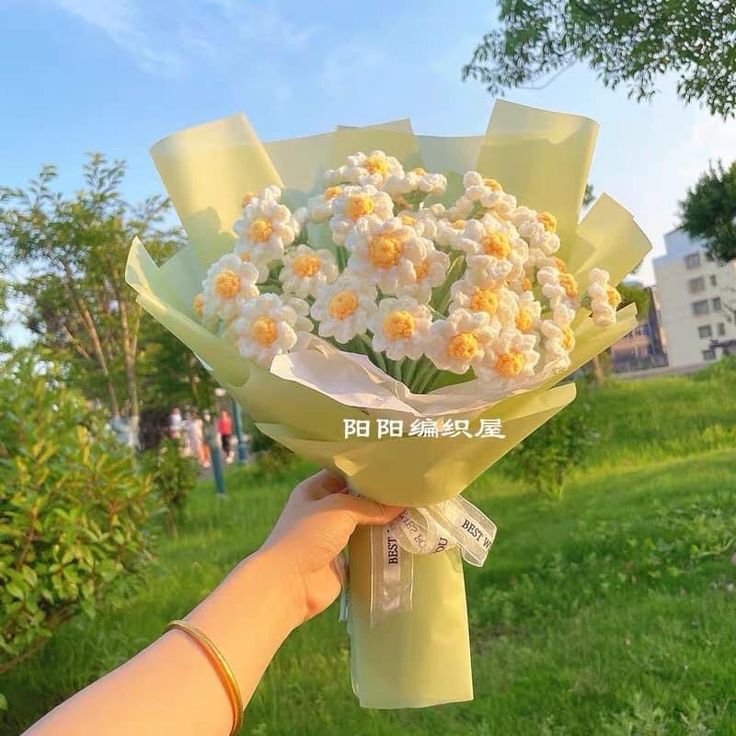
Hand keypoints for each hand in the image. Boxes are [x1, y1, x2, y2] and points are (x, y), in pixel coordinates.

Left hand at [262, 470, 402, 622]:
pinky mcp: (342, 558)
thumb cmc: (308, 536)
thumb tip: (401, 505)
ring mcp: (332, 536)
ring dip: (383, 520)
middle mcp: (323, 510)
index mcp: (315, 490)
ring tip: (412, 510)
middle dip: (379, 496)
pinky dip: (381, 542)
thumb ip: (370, 505)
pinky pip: (365, 546)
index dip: (366, 470)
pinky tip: (403, 535)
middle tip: (409, 488)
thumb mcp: (339, 509)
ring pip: (363, 522)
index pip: (344, 473)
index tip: (393, 465)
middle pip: (356, 498)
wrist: (290, 583)